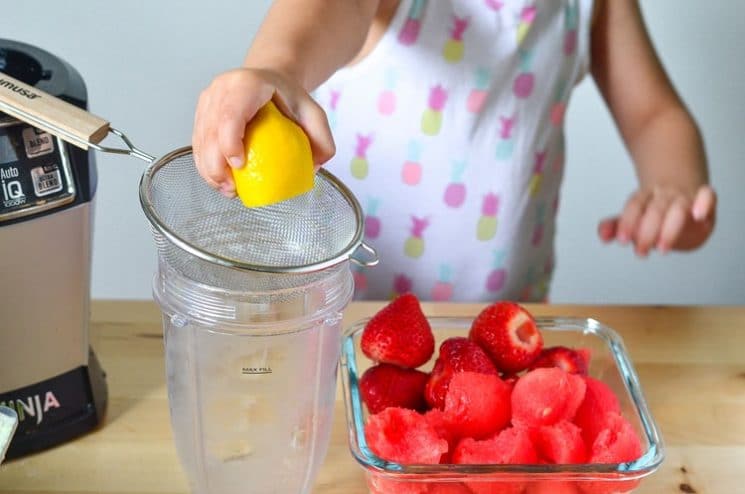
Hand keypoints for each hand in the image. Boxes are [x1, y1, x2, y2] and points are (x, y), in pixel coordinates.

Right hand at [192, 67, 334, 196]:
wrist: (270, 82)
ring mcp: (208, 101)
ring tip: (227, 190)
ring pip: (200, 139)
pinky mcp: (201, 114)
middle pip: (210, 130)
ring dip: (209, 170)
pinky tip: (221, 182)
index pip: (231, 113)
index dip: (229, 140)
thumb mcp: (314, 114)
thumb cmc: (289, 99)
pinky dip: (206, 166)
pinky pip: (198, 143)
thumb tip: (313, 169)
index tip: (239, 166)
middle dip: (216, 165)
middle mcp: (222, 89)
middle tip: (233, 189)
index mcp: (248, 84)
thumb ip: (322, 140)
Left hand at [597, 185, 715, 255]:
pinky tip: (698, 216)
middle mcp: (664, 195)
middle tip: (640, 251)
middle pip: (655, 210)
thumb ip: (617, 226)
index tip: (622, 240)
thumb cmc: (657, 211)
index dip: (627, 222)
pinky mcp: (704, 199)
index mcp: (645, 197)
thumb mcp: (635, 217)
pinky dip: (704, 203)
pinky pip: (708, 195)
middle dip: (647, 232)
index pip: (634, 206)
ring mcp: (685, 196)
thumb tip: (603, 236)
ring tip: (662, 248)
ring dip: (669, 229)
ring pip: (678, 208)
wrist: (685, 194)